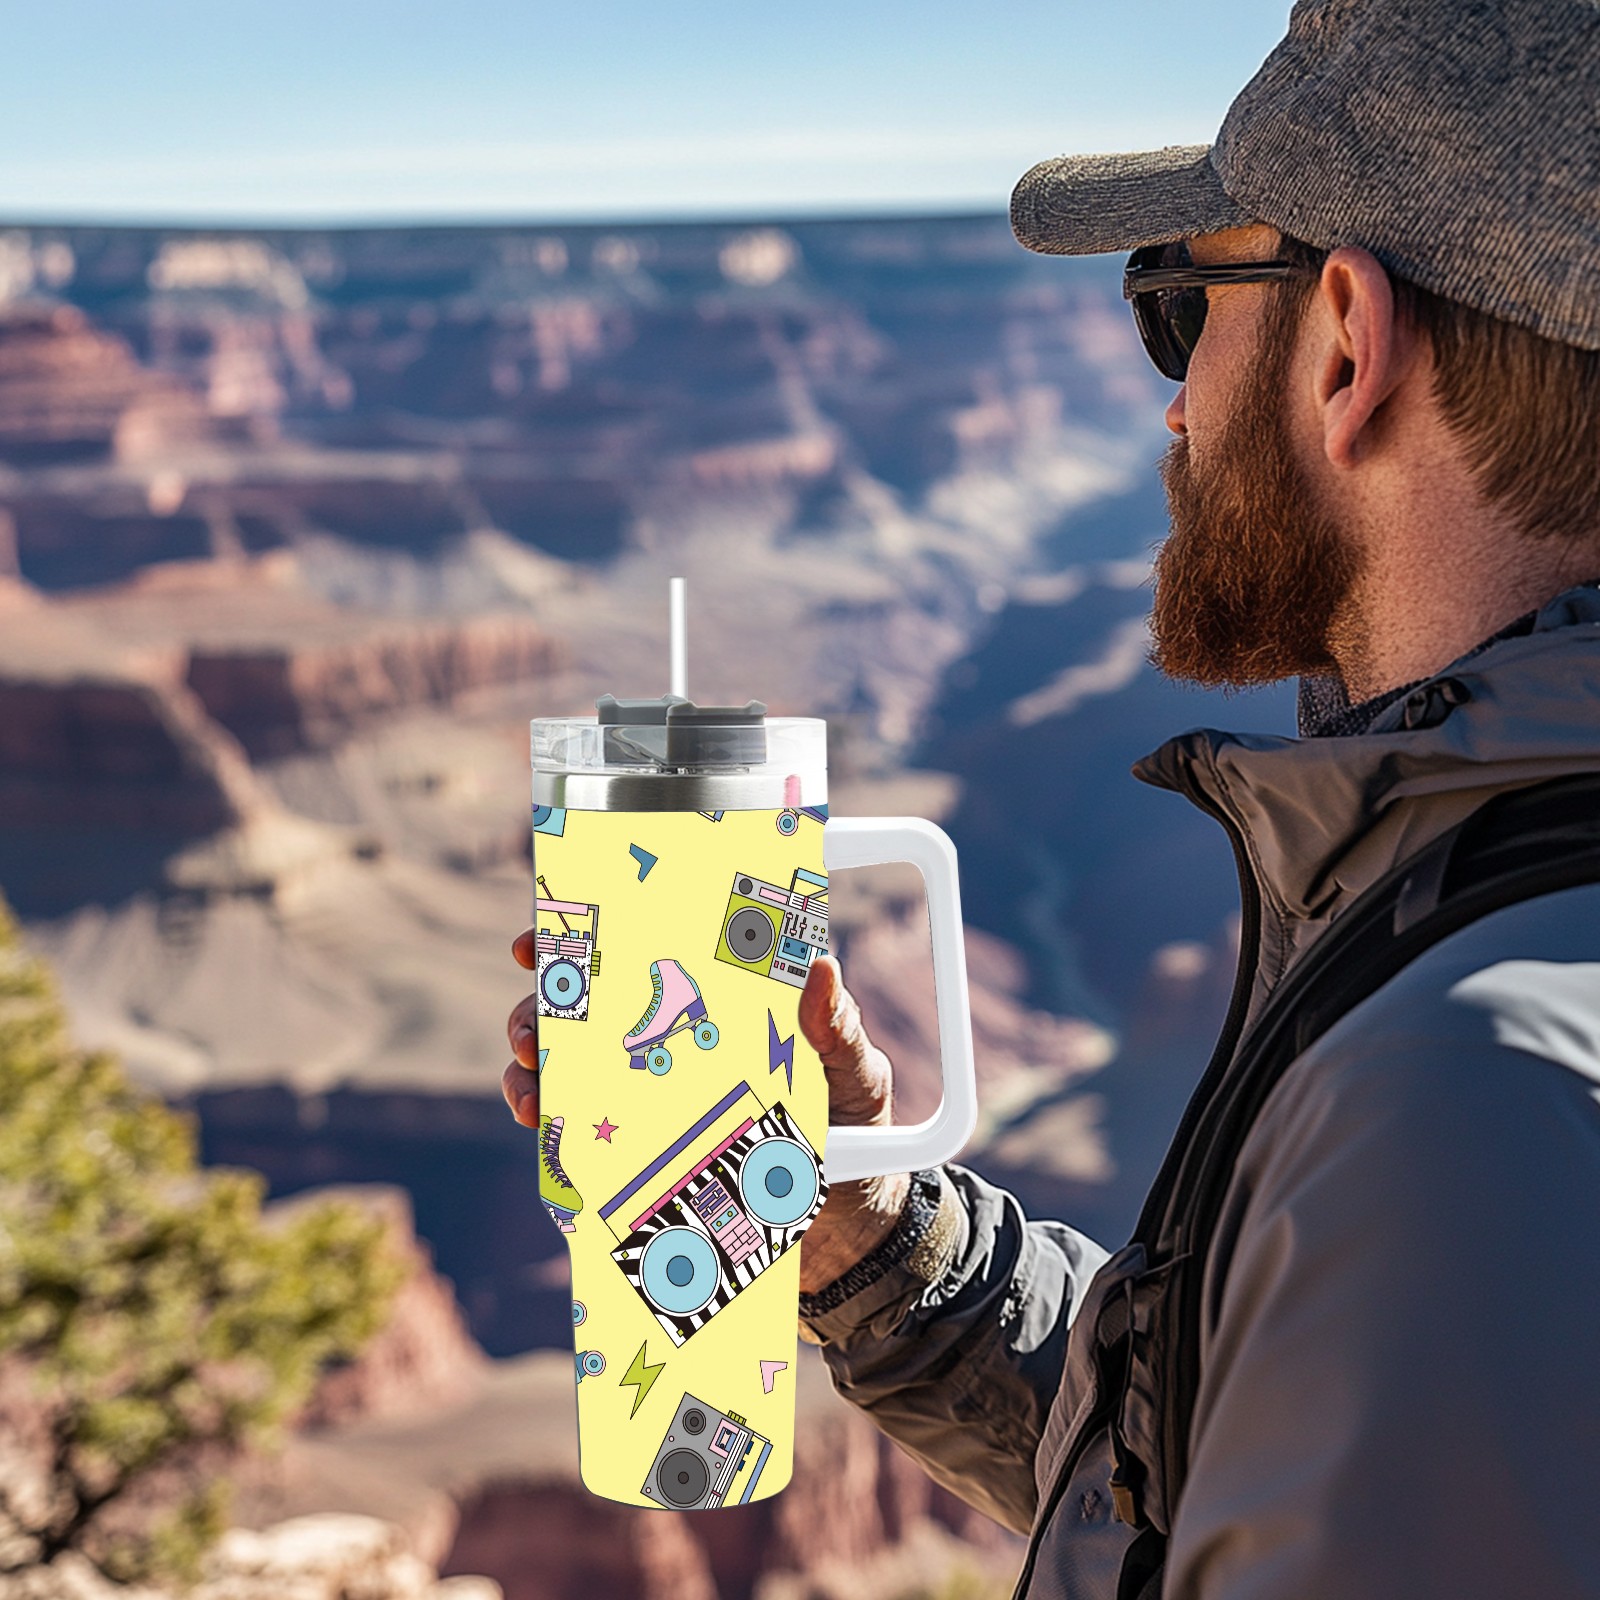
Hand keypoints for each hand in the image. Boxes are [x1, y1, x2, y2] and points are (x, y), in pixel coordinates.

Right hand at [501, 937, 910, 1295]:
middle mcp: (671, 1042)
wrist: (849, 1226)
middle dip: (540, 1008)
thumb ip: (836, 1029)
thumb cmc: (854, 1127)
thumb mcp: (853, 1072)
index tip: (544, 939)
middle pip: (584, 1009)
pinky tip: (543, 1128)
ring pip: (565, 1067)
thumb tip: (822, 965)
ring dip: (533, 1068)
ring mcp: (649, 1097)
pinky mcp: (641, 1153)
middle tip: (535, 1028)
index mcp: (715, 1003)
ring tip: (533, 1084)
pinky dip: (549, 1125)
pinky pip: (578, 1133)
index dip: (586, 938)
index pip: (642, 954)